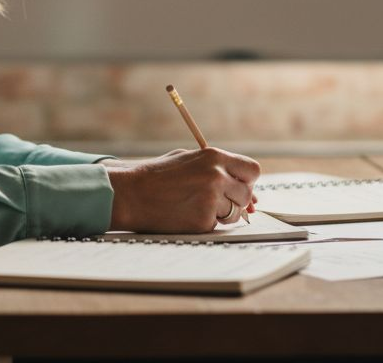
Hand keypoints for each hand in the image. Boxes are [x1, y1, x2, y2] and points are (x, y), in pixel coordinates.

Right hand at [105, 147, 259, 232]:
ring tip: (197, 206)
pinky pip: (216, 225)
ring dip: (223, 214)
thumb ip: (219, 171)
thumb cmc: (158, 176)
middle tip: (215, 200)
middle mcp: (216, 176)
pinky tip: (186, 214)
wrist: (131, 193)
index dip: (247, 180)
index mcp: (214, 157)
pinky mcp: (202, 221)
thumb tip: (250, 196)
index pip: (252, 170)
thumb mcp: (189, 160)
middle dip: (236, 200)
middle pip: (247, 194)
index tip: (237, 185)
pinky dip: (205, 223)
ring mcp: (210, 199)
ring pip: (235, 213)